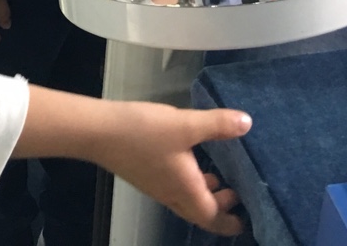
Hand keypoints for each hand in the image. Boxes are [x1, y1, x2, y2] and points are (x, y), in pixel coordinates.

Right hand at [94, 102, 249, 236]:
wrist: (99, 132)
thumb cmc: (144, 132)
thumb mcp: (185, 124)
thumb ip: (217, 125)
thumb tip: (247, 124)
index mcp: (185, 190)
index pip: (212, 218)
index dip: (230, 221)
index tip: (246, 219)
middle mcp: (171, 194)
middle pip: (200, 212)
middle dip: (220, 208)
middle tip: (237, 193)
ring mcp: (156, 186)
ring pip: (187, 200)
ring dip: (204, 194)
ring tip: (218, 177)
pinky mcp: (145, 175)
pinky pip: (175, 188)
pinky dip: (190, 182)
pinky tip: (191, 161)